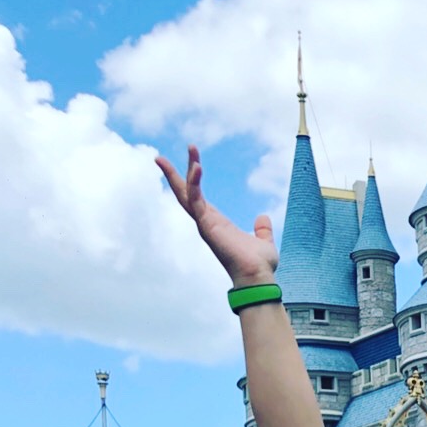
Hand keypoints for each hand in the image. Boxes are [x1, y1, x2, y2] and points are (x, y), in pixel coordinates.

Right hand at [156, 144, 278, 287]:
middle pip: (185, 193)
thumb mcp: (264, 242)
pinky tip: (197, 167)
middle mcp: (206, 222)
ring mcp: (204, 224)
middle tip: (162, 156)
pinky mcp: (207, 225)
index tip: (193, 160)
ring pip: (186, 193)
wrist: (258, 277)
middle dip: (175, 173)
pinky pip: (196, 199)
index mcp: (216, 223)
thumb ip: (262, 230)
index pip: (198, 197)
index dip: (193, 178)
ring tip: (189, 149)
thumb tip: (262, 218)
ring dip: (181, 172)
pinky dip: (194, 183)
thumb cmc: (259, 265)